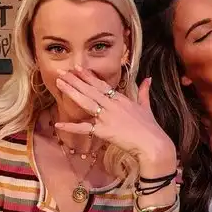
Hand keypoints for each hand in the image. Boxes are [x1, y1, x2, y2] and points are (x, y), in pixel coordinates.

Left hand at [53, 67, 176, 175]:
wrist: (153, 144)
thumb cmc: (150, 127)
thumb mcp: (146, 107)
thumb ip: (144, 91)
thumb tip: (148, 78)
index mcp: (121, 99)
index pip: (101, 85)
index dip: (88, 76)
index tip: (77, 68)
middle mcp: (112, 105)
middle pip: (90, 90)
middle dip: (75, 80)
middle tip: (61, 71)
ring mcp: (107, 117)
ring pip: (86, 102)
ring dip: (72, 92)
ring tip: (59, 83)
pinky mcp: (104, 131)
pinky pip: (85, 128)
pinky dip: (71, 127)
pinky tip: (59, 124)